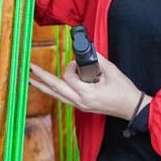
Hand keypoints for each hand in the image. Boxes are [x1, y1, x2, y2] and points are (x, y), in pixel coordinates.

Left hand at [29, 53, 151, 119]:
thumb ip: (97, 59)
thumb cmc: (124, 91)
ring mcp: (80, 106)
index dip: (71, 66)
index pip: (69, 77)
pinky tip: (48, 87)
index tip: (78, 61)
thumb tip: (86, 51)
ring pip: (56, 96)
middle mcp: (80, 102)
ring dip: (44, 87)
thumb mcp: (112, 71)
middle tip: (30, 68)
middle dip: (41, 78)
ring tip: (31, 79)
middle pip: (55, 89)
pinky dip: (54, 92)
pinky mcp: (82, 107)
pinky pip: (63, 99)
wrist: (131, 108)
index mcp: (87, 93)